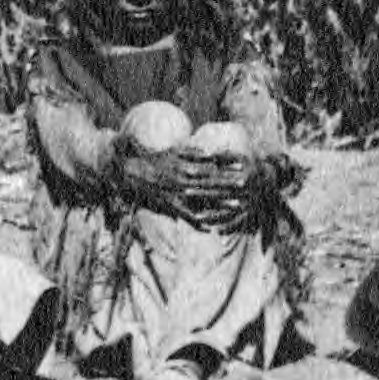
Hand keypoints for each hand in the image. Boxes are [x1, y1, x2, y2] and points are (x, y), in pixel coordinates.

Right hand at [113, 140, 256, 231]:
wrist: (130, 171)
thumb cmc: (153, 160)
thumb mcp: (173, 151)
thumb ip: (192, 152)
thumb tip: (209, 152)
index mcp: (185, 164)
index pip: (212, 164)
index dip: (228, 164)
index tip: (243, 164)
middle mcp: (183, 179)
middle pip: (212, 181)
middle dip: (230, 183)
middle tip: (247, 184)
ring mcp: (177, 193)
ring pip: (204, 199)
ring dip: (221, 202)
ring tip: (238, 204)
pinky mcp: (170, 205)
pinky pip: (186, 215)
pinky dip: (198, 222)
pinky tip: (211, 228)